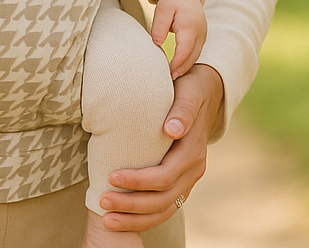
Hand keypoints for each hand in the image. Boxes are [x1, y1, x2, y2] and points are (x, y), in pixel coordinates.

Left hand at [98, 64, 223, 232]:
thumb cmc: (189, 89)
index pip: (165, 176)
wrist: (206, 93)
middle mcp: (193, 170)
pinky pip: (164, 208)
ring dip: (135, 218)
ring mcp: (188, 180)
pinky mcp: (180, 183)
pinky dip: (143, 218)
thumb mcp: (188, 92)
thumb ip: (182, 110)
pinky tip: (121, 218)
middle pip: (162, 199)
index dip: (138, 181)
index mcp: (193, 151)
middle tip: (102, 200)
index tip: (112, 177)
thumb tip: (171, 129)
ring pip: (163, 210)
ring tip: (107, 219)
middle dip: (131, 204)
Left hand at [150, 0, 206, 79]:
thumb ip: (160, 26)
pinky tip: (176, 69)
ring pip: (194, 58)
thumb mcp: (163, 9)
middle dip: (181, 70)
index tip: (167, 72)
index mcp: (190, 27)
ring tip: (171, 77)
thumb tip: (156, 43)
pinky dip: (186, 63)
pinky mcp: (200, 41)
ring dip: (184, 68)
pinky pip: (194, 54)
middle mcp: (199, 35)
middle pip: (191, 57)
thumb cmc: (173, 2)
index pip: (185, 50)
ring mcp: (201, 38)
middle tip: (169, 81)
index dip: (177, 63)